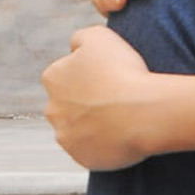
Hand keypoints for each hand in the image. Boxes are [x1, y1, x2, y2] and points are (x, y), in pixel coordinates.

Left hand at [43, 25, 157, 170]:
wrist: (142, 113)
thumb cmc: (123, 72)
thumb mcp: (99, 36)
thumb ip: (79, 38)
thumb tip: (73, 47)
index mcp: (53, 78)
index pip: (65, 75)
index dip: (89, 77)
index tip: (109, 78)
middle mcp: (52, 109)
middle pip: (68, 105)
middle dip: (86, 103)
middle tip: (115, 99)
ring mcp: (66, 137)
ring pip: (78, 129)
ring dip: (93, 125)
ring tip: (121, 119)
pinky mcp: (82, 158)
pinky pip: (91, 150)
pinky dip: (103, 145)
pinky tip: (122, 135)